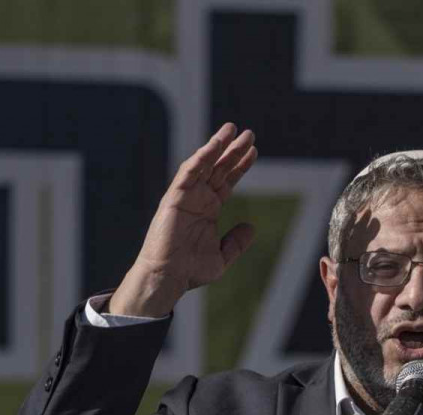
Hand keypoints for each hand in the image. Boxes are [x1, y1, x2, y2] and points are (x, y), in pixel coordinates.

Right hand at [109, 122, 257, 316]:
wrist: (168, 277)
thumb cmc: (190, 270)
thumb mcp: (222, 257)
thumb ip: (237, 242)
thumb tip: (252, 227)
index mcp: (208, 209)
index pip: (227, 181)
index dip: (240, 165)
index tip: (254, 151)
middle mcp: (198, 199)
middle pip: (218, 168)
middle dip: (233, 150)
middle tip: (248, 133)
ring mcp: (186, 196)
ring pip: (204, 165)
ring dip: (217, 146)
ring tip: (231, 129)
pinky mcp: (174, 197)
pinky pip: (188, 172)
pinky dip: (201, 157)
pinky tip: (214, 145)